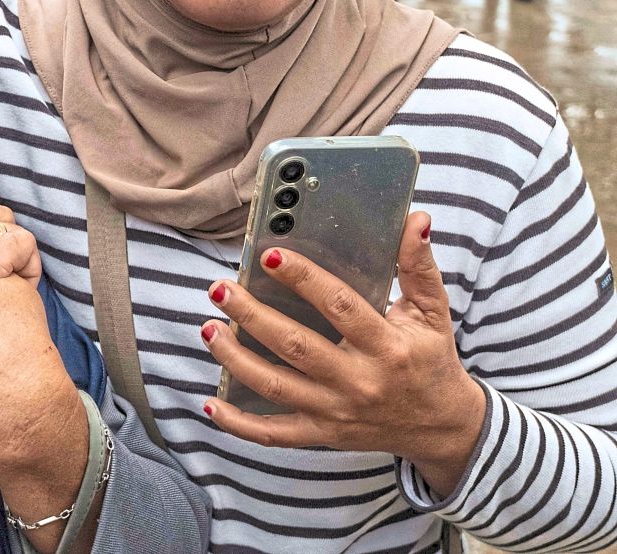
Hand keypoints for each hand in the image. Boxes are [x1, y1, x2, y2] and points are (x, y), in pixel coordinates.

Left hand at [200, 213, 485, 495]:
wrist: (445, 428)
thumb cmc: (431, 359)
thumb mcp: (433, 312)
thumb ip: (419, 266)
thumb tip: (416, 220)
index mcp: (387, 346)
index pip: (340, 307)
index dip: (304, 279)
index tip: (269, 256)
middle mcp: (359, 381)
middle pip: (295, 346)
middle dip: (252, 316)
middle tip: (220, 289)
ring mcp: (337, 412)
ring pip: (276, 387)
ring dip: (235, 359)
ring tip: (208, 328)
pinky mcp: (324, 434)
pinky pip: (275, 434)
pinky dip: (239, 424)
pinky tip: (210, 403)